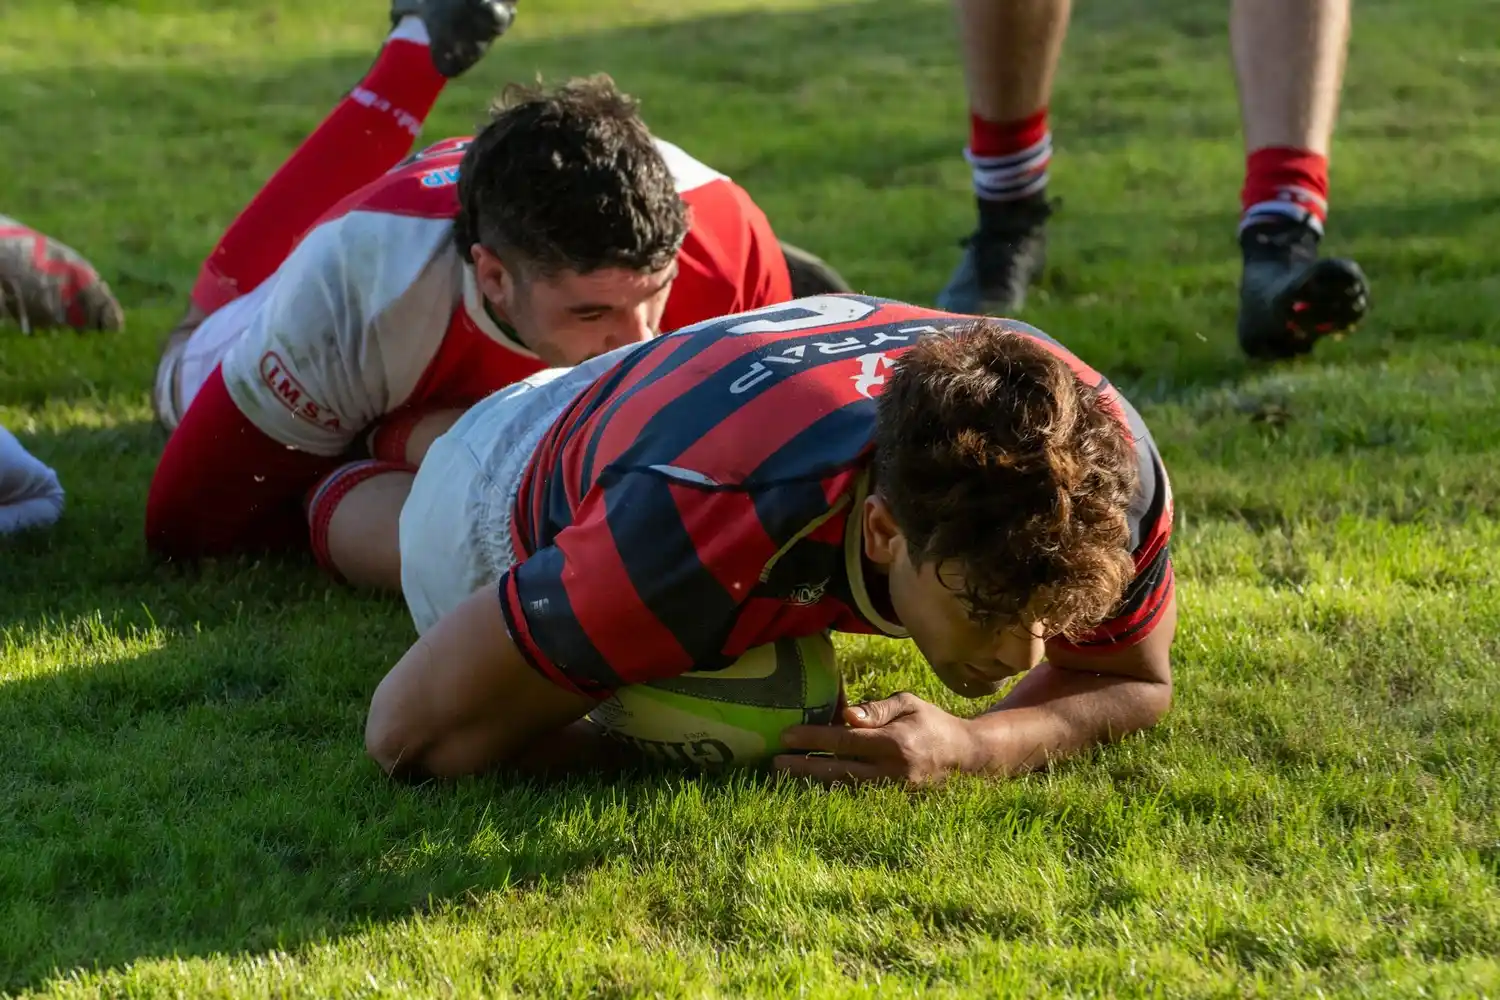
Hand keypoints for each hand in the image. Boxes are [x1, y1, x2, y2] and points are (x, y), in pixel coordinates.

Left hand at [773, 692, 978, 787]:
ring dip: (812, 783)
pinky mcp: (894, 805)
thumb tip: (845, 715)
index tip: (787, 736)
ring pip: (844, 789)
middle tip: (774, 762)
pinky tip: (810, 787)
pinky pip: (857, 798)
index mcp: (895, 743)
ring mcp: (893, 793)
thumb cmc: (932, 723)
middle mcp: (893, 772)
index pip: (845, 741)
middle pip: (838, 771)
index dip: (813, 739)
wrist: (967, 759)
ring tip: (784, 775)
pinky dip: (831, 793)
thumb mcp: (909, 703)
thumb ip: (876, 709)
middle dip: (803, 767)